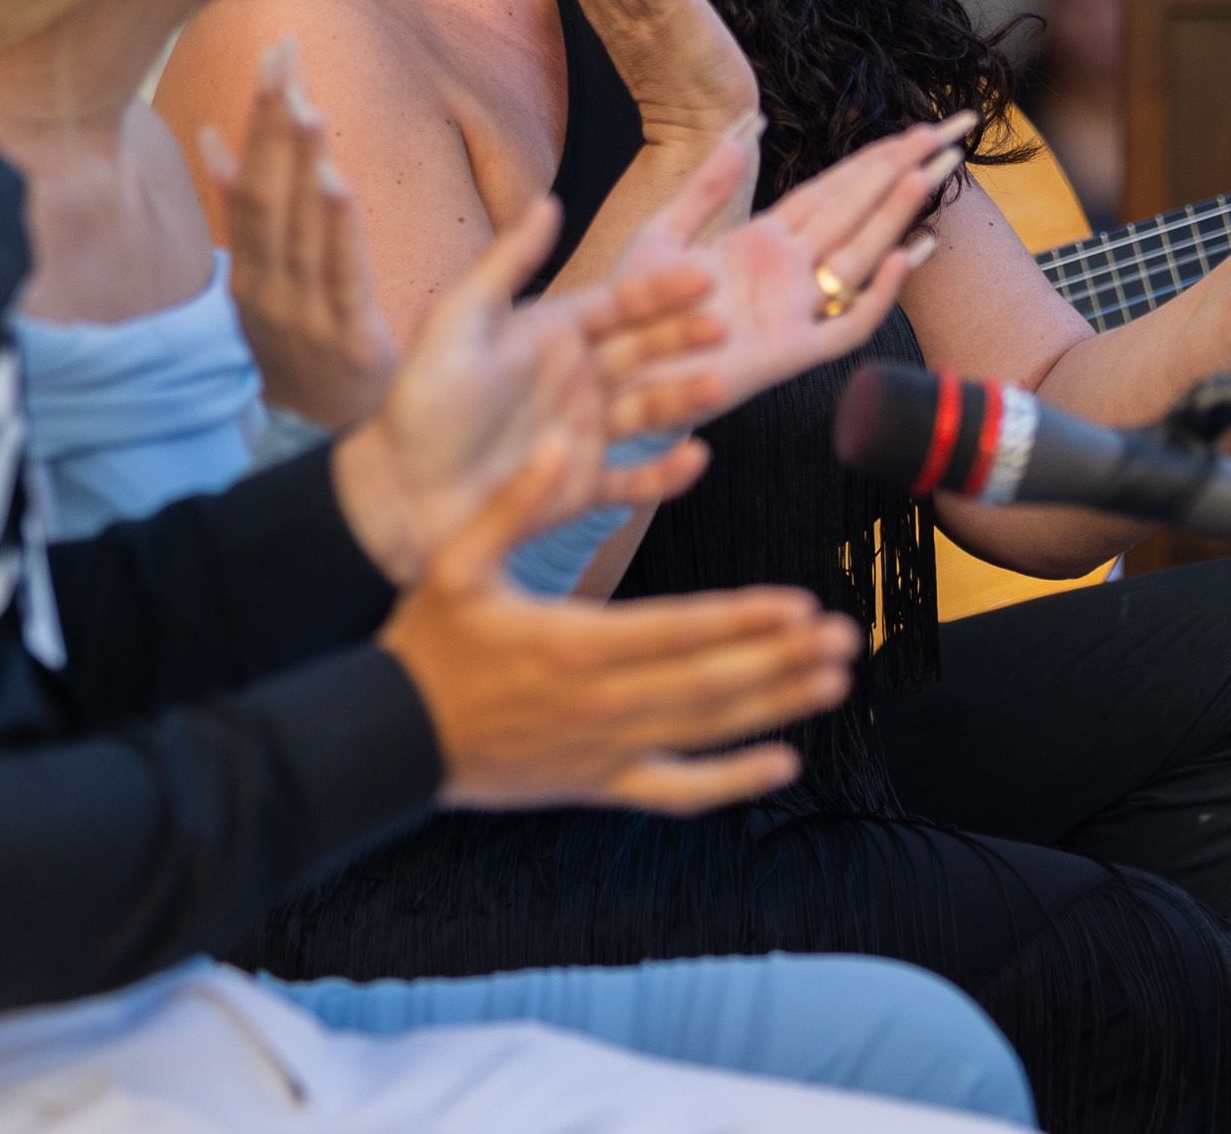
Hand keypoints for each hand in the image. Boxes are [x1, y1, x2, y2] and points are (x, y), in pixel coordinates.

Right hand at [200, 44, 396, 430]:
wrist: (360, 443)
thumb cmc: (312, 352)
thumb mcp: (265, 284)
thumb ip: (241, 212)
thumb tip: (211, 139)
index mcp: (249, 272)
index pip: (247, 183)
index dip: (257, 119)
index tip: (272, 55)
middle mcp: (267, 288)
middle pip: (265, 194)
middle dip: (274, 121)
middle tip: (284, 53)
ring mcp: (303, 314)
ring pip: (297, 228)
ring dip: (297, 163)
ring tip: (303, 103)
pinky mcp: (347, 338)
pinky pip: (339, 273)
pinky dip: (335, 226)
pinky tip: (337, 181)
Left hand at [331, 197, 731, 583]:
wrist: (396, 491)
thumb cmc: (419, 401)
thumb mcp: (457, 320)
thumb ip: (505, 264)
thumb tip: (548, 199)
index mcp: (554, 333)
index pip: (619, 304)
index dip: (659, 289)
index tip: (701, 271)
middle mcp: (579, 379)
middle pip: (645, 352)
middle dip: (684, 338)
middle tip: (723, 326)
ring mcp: (585, 433)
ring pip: (650, 411)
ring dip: (685, 398)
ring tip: (717, 387)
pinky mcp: (582, 487)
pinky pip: (634, 481)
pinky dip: (665, 474)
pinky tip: (694, 459)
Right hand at [382, 434, 859, 812]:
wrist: (387, 737)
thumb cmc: (425, 642)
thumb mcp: (455, 560)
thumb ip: (515, 501)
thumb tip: (562, 439)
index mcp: (571, 643)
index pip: (679, 632)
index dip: (744, 622)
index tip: (799, 605)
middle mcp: (598, 703)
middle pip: (709, 684)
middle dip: (781, 661)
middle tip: (842, 638)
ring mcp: (601, 752)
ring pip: (705, 733)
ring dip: (775, 707)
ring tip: (832, 681)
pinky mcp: (595, 785)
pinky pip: (674, 792)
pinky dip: (731, 783)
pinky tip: (782, 764)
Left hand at [608, 118, 971, 420]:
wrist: (619, 380)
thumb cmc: (638, 313)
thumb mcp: (664, 236)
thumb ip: (706, 186)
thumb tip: (743, 129)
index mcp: (764, 241)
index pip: (832, 189)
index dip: (874, 158)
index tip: (917, 129)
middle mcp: (789, 272)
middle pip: (856, 211)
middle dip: (900, 171)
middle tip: (949, 134)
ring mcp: (794, 311)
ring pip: (859, 255)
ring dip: (894, 215)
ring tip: (929, 173)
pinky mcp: (791, 354)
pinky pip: (845, 325)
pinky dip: (874, 296)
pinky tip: (900, 258)